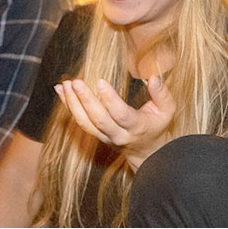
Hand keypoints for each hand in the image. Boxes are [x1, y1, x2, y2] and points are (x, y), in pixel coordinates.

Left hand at [57, 74, 177, 168]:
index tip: (100, 81)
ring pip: (84, 123)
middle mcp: (118, 134)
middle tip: (76, 82)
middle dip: (85, 100)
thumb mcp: (166, 110)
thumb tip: (153, 77)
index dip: (110, 99)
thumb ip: (162, 94)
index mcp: (137, 127)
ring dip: (72, 103)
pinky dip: (68, 105)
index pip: (120, 114)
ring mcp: (104, 137)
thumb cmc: (156, 125)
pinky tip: (60, 90)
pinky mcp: (95, 135)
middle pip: (98, 119)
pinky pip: (79, 121)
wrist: (145, 151)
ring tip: (65, 85)